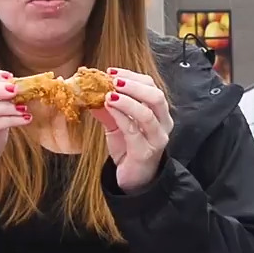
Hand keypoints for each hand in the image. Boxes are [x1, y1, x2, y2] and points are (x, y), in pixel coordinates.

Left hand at [92, 68, 174, 192]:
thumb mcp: (118, 126)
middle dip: (133, 85)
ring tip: (109, 94)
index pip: (151, 86)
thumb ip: (109, 110)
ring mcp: (156, 139)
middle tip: (113, 80)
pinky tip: (108, 108)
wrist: (134, 180)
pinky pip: (133, 130)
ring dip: (127, 100)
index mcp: (160, 113)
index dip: (133, 76)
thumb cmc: (129, 150)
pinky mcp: (145, 152)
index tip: (111, 71)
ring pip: (147, 113)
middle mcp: (163, 124)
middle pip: (156, 96)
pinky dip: (120, 116)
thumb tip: (90, 91)